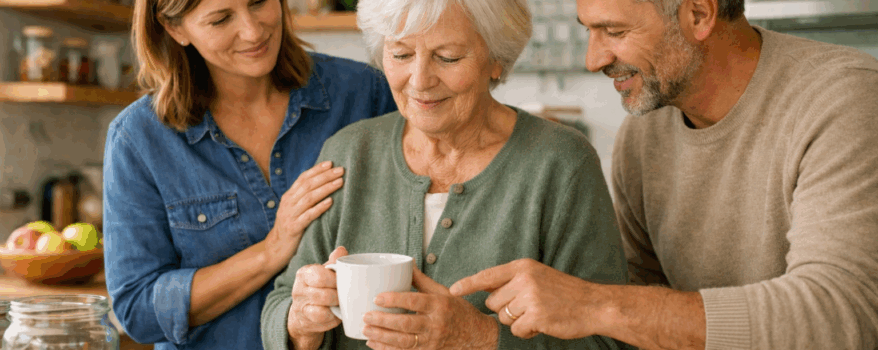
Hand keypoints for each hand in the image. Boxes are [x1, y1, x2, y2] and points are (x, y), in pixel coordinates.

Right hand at [263, 161, 344, 272]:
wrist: (274, 249)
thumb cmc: (289, 228)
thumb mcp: (294, 210)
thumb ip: (304, 198)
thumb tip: (322, 184)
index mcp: (289, 196)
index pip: (303, 178)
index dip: (317, 169)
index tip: (331, 163)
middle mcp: (288, 203)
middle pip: (308, 185)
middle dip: (325, 176)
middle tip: (340, 170)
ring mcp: (290, 215)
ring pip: (309, 198)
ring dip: (325, 188)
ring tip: (339, 182)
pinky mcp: (293, 228)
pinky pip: (308, 216)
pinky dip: (319, 208)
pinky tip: (330, 202)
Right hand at [287, 247, 347, 344]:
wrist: (302, 312)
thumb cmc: (318, 288)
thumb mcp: (324, 273)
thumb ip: (333, 262)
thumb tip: (342, 250)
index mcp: (304, 273)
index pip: (319, 275)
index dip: (335, 280)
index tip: (345, 281)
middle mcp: (299, 289)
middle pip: (322, 293)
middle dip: (338, 294)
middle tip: (346, 294)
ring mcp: (301, 306)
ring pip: (322, 308)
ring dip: (336, 305)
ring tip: (342, 303)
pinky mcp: (306, 320)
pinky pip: (323, 319)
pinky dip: (333, 317)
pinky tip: (337, 313)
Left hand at [362, 267, 497, 349]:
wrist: (476, 335)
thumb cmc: (457, 310)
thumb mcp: (443, 292)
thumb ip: (422, 281)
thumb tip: (406, 264)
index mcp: (439, 305)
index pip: (414, 301)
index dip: (394, 300)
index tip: (377, 297)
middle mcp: (435, 324)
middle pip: (406, 324)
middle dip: (383, 321)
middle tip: (366, 315)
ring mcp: (431, 341)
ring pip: (403, 342)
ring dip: (382, 337)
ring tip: (366, 330)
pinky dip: (387, 349)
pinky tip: (373, 343)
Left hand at [450, 259, 612, 339]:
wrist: (594, 304)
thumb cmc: (565, 292)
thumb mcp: (538, 276)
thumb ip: (513, 280)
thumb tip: (485, 290)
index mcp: (523, 267)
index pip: (487, 275)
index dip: (467, 284)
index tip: (452, 290)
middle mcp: (524, 279)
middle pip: (493, 302)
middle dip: (505, 310)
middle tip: (529, 307)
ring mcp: (530, 297)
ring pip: (503, 318)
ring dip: (517, 322)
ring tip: (538, 314)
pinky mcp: (537, 316)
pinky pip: (517, 330)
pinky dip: (527, 332)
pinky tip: (542, 324)